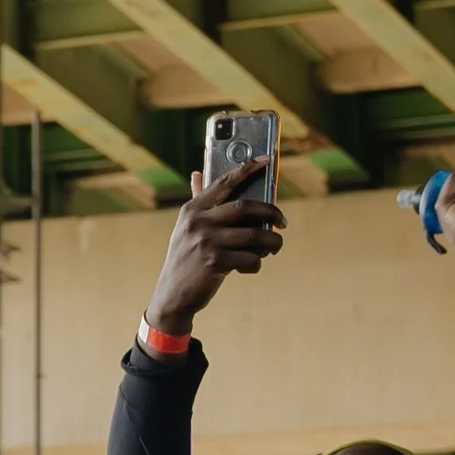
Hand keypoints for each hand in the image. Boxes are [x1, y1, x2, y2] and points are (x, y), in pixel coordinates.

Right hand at [144, 157, 283, 331]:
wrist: (172, 295)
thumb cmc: (186, 258)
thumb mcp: (187, 228)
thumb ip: (197, 201)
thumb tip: (197, 173)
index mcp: (193, 209)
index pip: (224, 182)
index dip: (247, 168)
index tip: (266, 160)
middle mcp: (199, 222)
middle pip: (247, 206)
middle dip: (272, 212)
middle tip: (282, 221)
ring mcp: (206, 241)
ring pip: (255, 235)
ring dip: (272, 242)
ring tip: (275, 246)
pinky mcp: (215, 262)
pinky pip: (251, 258)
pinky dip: (256, 263)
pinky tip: (250, 267)